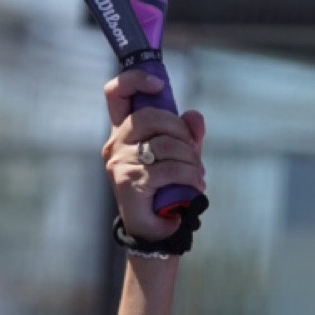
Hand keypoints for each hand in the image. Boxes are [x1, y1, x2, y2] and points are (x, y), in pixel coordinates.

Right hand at [101, 69, 205, 244]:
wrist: (154, 233)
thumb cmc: (164, 192)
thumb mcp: (179, 157)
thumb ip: (187, 134)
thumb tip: (194, 116)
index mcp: (123, 133)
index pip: (116, 93)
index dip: (135, 80)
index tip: (158, 85)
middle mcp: (115, 144)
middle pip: (151, 116)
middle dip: (181, 132)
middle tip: (194, 152)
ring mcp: (120, 163)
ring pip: (165, 145)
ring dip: (191, 160)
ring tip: (198, 175)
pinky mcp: (130, 182)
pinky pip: (169, 169)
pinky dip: (190, 177)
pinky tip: (196, 187)